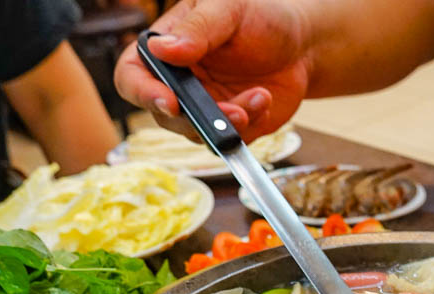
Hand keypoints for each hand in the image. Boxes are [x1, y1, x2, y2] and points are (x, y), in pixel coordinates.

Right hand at [114, 0, 310, 141]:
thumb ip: (197, 29)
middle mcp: (178, 83)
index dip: (143, 93)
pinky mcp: (228, 128)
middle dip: (197, 119)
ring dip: (229, 124)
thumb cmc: (262, 17)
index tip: (170, 102)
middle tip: (232, 112)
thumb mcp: (228, 9)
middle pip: (163, 115)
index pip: (131, 76)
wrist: (302, 44)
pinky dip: (249, 126)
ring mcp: (203, 109)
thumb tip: (162, 49)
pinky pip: (228, 141)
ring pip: (198, 134)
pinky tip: (265, 100)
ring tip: (260, 97)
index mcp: (166, 50)